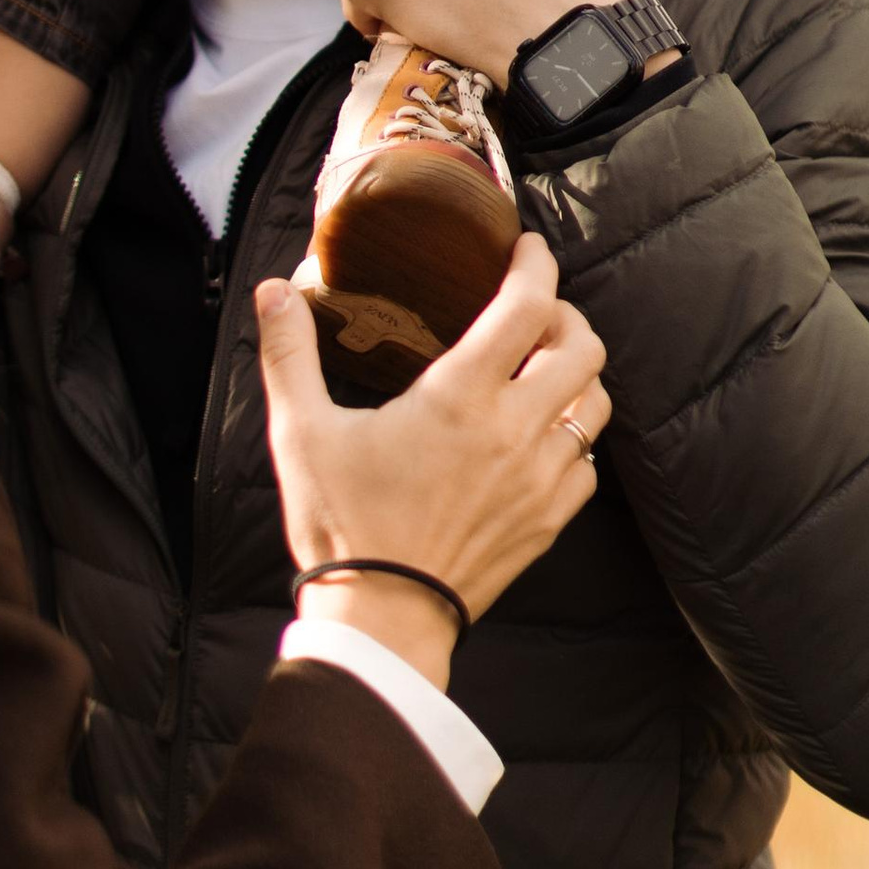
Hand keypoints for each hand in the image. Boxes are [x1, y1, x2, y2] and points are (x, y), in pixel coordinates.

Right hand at [256, 237, 608, 687]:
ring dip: (576, 375)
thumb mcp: (301, 432)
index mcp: (460, 395)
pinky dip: (575, 437)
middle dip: (565, 314)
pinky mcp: (549, 521)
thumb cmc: (341, 522)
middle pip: (583, 345)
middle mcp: (514, 430)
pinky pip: (588, 463)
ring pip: (596, 403)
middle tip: (533, 311)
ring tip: (542, 368)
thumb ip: (289, 352)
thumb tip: (272, 289)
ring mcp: (540, 479)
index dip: (537, 264)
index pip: (528, 304)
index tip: (526, 249)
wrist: (383, 620)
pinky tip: (541, 436)